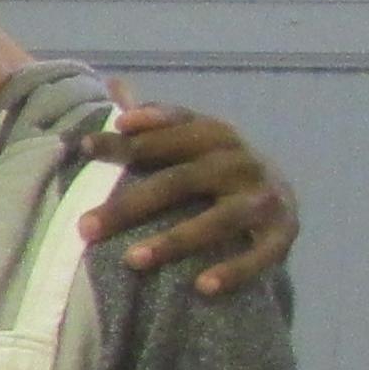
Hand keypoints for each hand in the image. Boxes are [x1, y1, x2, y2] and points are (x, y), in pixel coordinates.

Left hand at [79, 92, 295, 292]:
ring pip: (219, 219)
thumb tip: (112, 82)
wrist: (277, 199)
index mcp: (215, 134)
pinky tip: (200, 287)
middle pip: (182, 180)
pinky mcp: (283, 233)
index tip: (87, 146)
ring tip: (131, 260)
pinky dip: (233, 270)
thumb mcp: (188, 141)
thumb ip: (152, 120)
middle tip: (85, 227)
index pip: (171, 130)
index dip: (134, 135)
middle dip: (131, 204)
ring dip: (175, 240)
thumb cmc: (212, 169)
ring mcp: (265, 197)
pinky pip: (260, 255)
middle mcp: (241, 161)